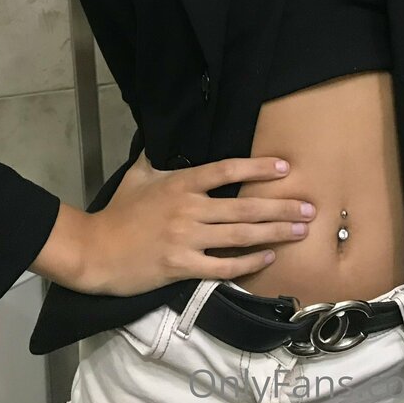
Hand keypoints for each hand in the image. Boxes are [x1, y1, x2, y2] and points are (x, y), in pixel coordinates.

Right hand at [75, 153, 315, 296]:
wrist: (95, 250)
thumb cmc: (118, 212)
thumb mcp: (138, 176)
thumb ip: (157, 158)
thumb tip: (164, 136)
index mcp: (180, 183)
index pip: (226, 170)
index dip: (257, 168)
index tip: (283, 168)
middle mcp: (189, 209)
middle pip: (244, 206)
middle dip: (280, 206)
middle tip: (308, 208)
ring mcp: (187, 238)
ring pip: (240, 236)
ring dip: (274, 233)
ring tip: (300, 230)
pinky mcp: (183, 266)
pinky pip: (223, 266)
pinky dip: (249, 263)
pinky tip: (268, 257)